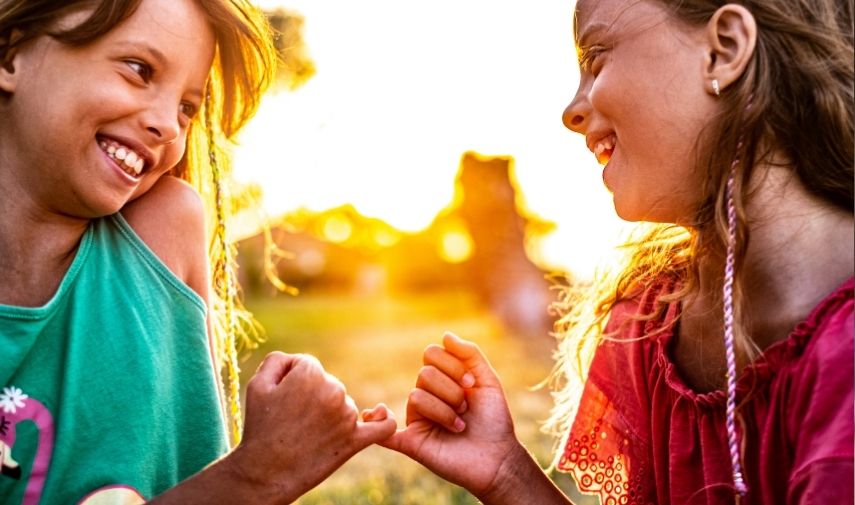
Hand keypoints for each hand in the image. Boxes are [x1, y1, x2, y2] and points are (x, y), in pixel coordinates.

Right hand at [227, 352, 395, 502]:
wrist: (266, 473)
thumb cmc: (260, 427)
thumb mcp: (258, 384)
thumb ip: (279, 360)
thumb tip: (297, 361)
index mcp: (311, 374)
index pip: (307, 366)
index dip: (291, 381)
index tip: (281, 400)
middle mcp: (334, 391)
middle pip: (326, 383)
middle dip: (311, 397)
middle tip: (291, 420)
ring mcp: (347, 416)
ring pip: (342, 404)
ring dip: (328, 414)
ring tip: (306, 434)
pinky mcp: (355, 440)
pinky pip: (382, 426)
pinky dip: (383, 420)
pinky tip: (380, 414)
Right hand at [379, 332, 524, 497]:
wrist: (499, 457)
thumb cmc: (494, 420)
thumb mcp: (487, 381)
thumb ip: (470, 355)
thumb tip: (445, 335)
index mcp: (442, 380)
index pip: (431, 354)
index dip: (452, 365)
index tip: (471, 384)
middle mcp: (426, 396)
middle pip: (424, 375)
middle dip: (452, 391)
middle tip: (466, 408)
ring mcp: (418, 419)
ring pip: (415, 396)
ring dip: (445, 411)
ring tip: (460, 426)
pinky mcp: (412, 443)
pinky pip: (386, 434)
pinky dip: (377, 425)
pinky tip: (377, 416)